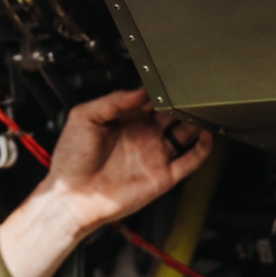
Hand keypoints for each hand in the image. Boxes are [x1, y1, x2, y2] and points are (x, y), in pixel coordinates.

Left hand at [0, 87, 212, 276]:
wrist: (72, 197)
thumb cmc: (71, 161)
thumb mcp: (83, 118)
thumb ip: (112, 101)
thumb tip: (139, 90)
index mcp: (123, 120)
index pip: (149, 98)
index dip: (158, 88)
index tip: (166, 79)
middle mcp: (142, 135)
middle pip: (172, 112)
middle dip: (181, 101)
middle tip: (187, 91)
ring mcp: (154, 154)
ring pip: (185, 132)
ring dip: (195, 120)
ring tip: (199, 107)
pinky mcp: (164, 175)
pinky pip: (191, 159)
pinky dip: (203, 146)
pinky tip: (205, 133)